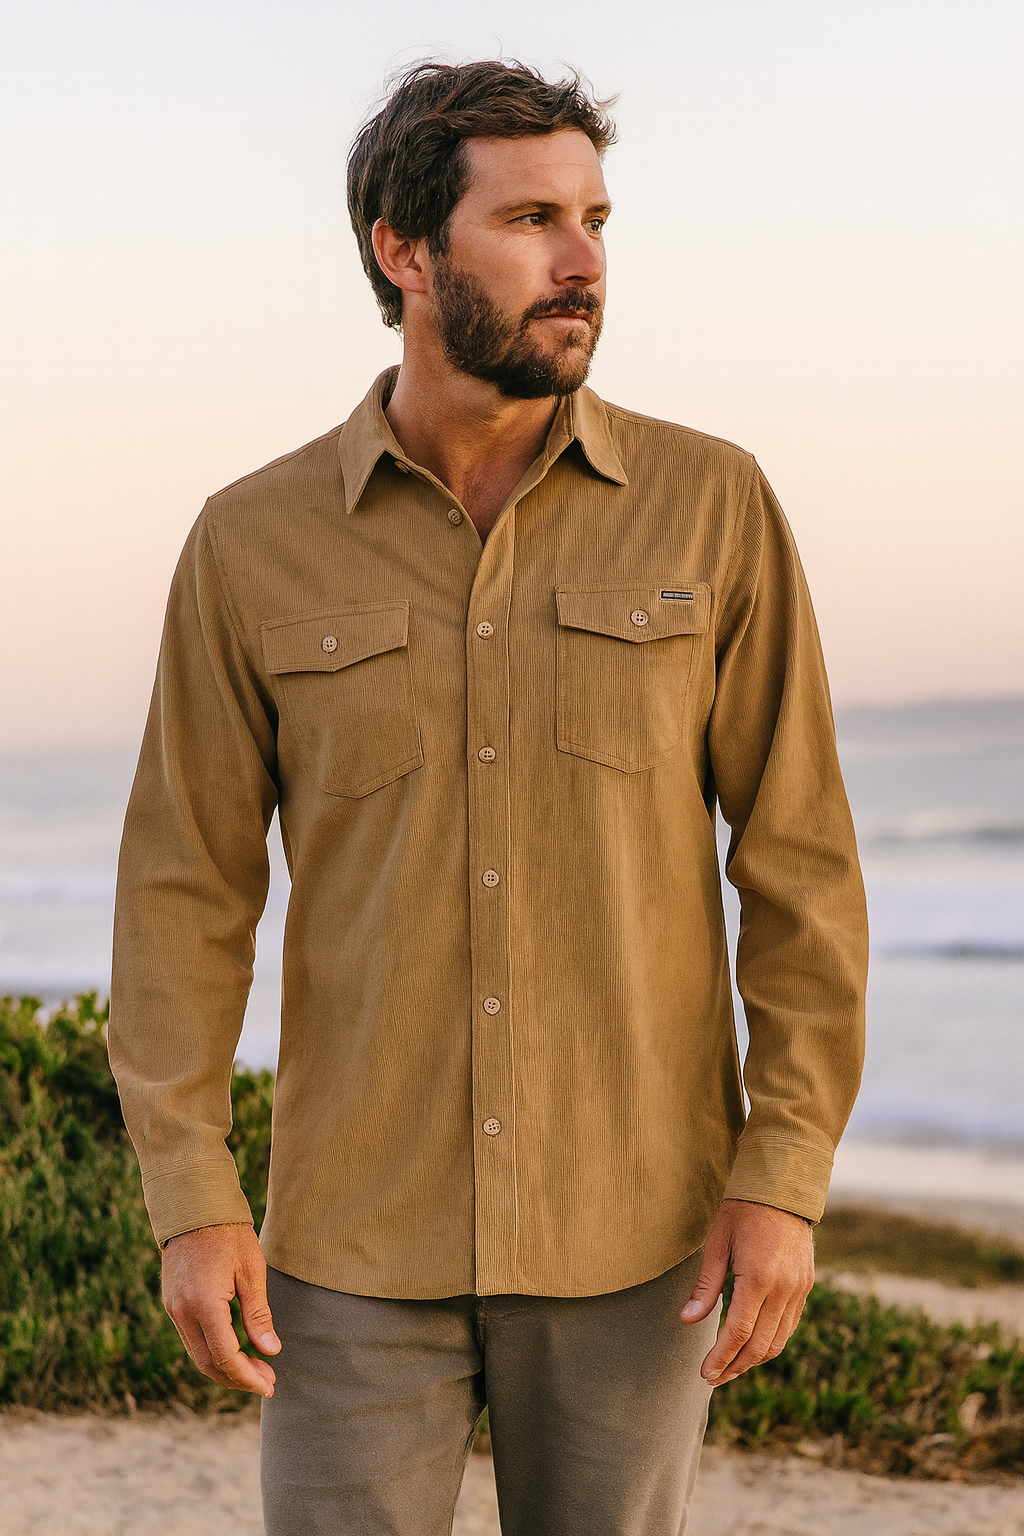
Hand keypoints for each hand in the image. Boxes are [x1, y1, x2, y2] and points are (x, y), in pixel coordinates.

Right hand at [162, 1222, 280, 1396]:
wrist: (194, 1206)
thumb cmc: (229, 1234)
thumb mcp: (252, 1272)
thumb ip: (258, 1315)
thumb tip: (270, 1352)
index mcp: (204, 1305)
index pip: (225, 1357)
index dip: (248, 1377)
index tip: (269, 1384)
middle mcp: (182, 1312)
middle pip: (208, 1364)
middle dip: (237, 1379)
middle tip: (266, 1382)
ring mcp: (172, 1308)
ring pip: (197, 1354)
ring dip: (224, 1368)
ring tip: (254, 1370)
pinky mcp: (171, 1303)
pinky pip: (191, 1338)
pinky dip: (212, 1350)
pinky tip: (234, 1348)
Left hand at [680, 1198, 813, 1384]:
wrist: (782, 1189)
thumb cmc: (742, 1212)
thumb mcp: (717, 1244)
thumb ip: (705, 1287)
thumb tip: (687, 1321)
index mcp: (758, 1277)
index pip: (738, 1332)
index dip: (720, 1357)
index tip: (705, 1374)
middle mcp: (784, 1288)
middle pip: (760, 1344)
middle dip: (735, 1366)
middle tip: (713, 1378)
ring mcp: (799, 1289)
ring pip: (778, 1340)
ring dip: (753, 1360)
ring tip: (730, 1367)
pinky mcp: (806, 1286)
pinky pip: (789, 1326)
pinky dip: (771, 1342)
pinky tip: (752, 1346)